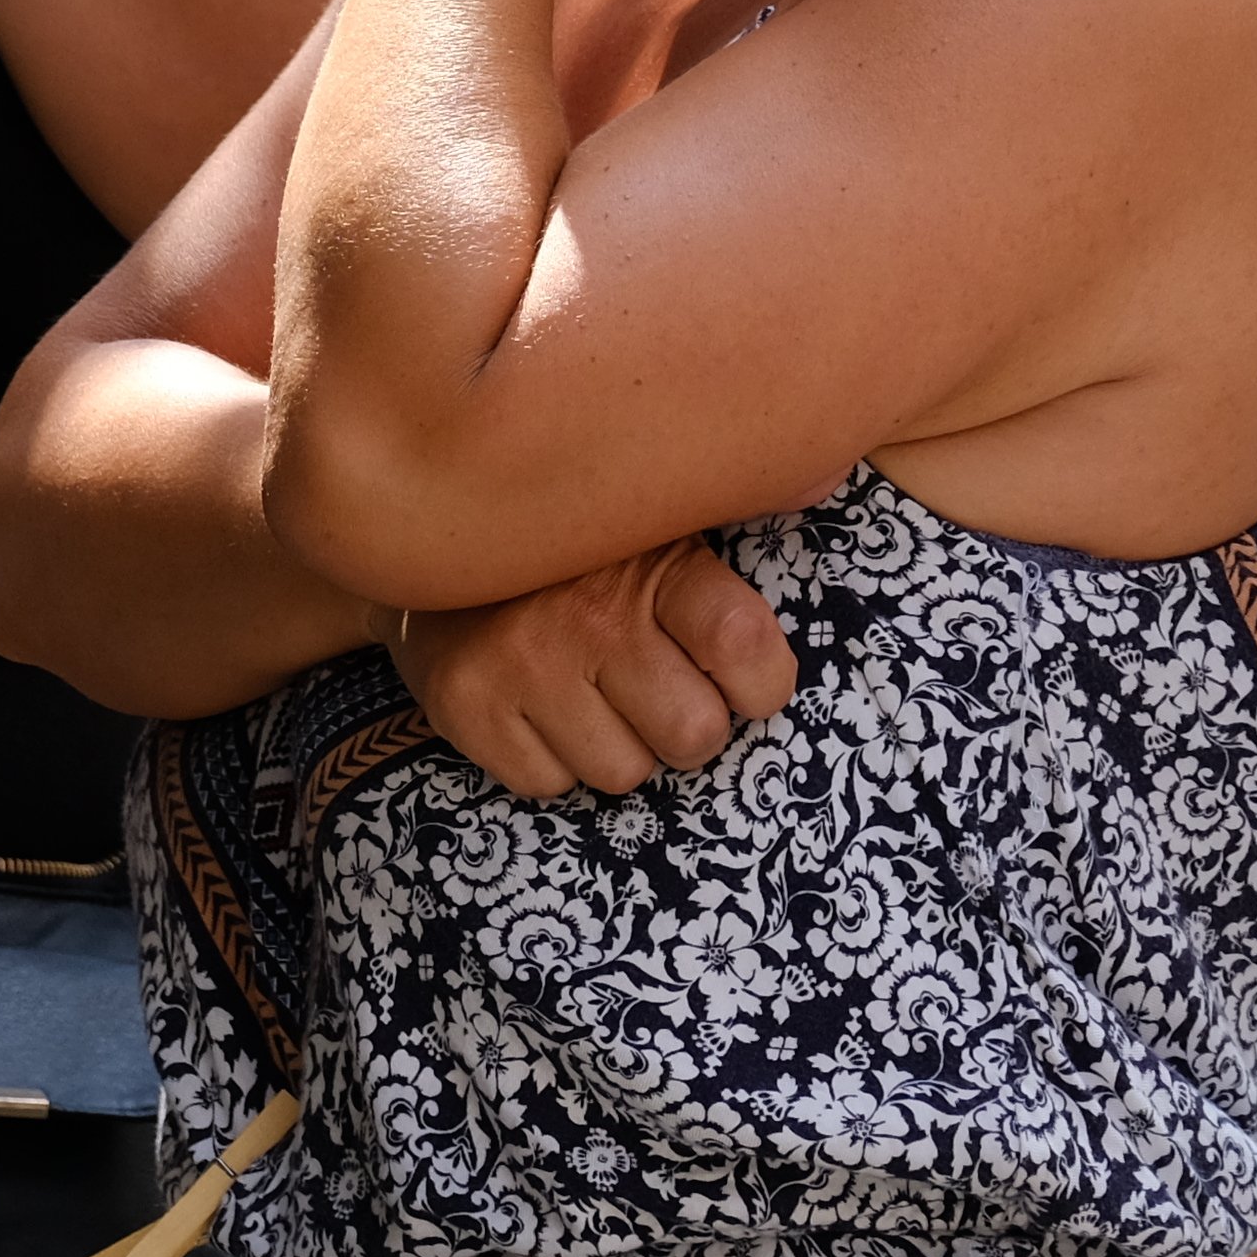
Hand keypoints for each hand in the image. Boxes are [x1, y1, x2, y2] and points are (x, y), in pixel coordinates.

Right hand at [386, 541, 801, 797]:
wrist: (433, 528)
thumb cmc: (581, 541)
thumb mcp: (658, 510)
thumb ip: (732, 504)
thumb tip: (823, 473)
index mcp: (655, 562)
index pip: (745, 652)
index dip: (762, 686)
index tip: (746, 680)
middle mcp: (589, 614)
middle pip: (693, 736)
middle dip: (685, 726)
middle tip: (656, 687)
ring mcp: (522, 663)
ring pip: (622, 773)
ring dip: (615, 744)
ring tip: (589, 687)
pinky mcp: (467, 705)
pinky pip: (549, 784)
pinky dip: (549, 758)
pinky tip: (536, 702)